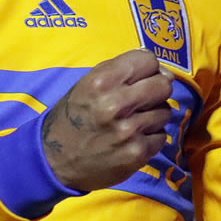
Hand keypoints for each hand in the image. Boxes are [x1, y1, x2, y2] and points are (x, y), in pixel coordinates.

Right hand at [41, 48, 173, 190]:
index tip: (143, 76)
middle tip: (143, 99)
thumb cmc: (73, 117)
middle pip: (163, 84)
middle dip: (157, 90)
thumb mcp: (87, 85)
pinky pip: (161, 136)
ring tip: (133, 122)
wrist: (55, 160)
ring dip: (154, 115)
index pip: (148, 60)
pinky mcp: (137, 153)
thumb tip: (162, 70)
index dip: (148, 68)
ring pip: (165, 111)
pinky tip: (133, 139)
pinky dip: (151, 137)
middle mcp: (115, 104)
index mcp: (101, 81)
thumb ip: (120, 71)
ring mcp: (128, 130)